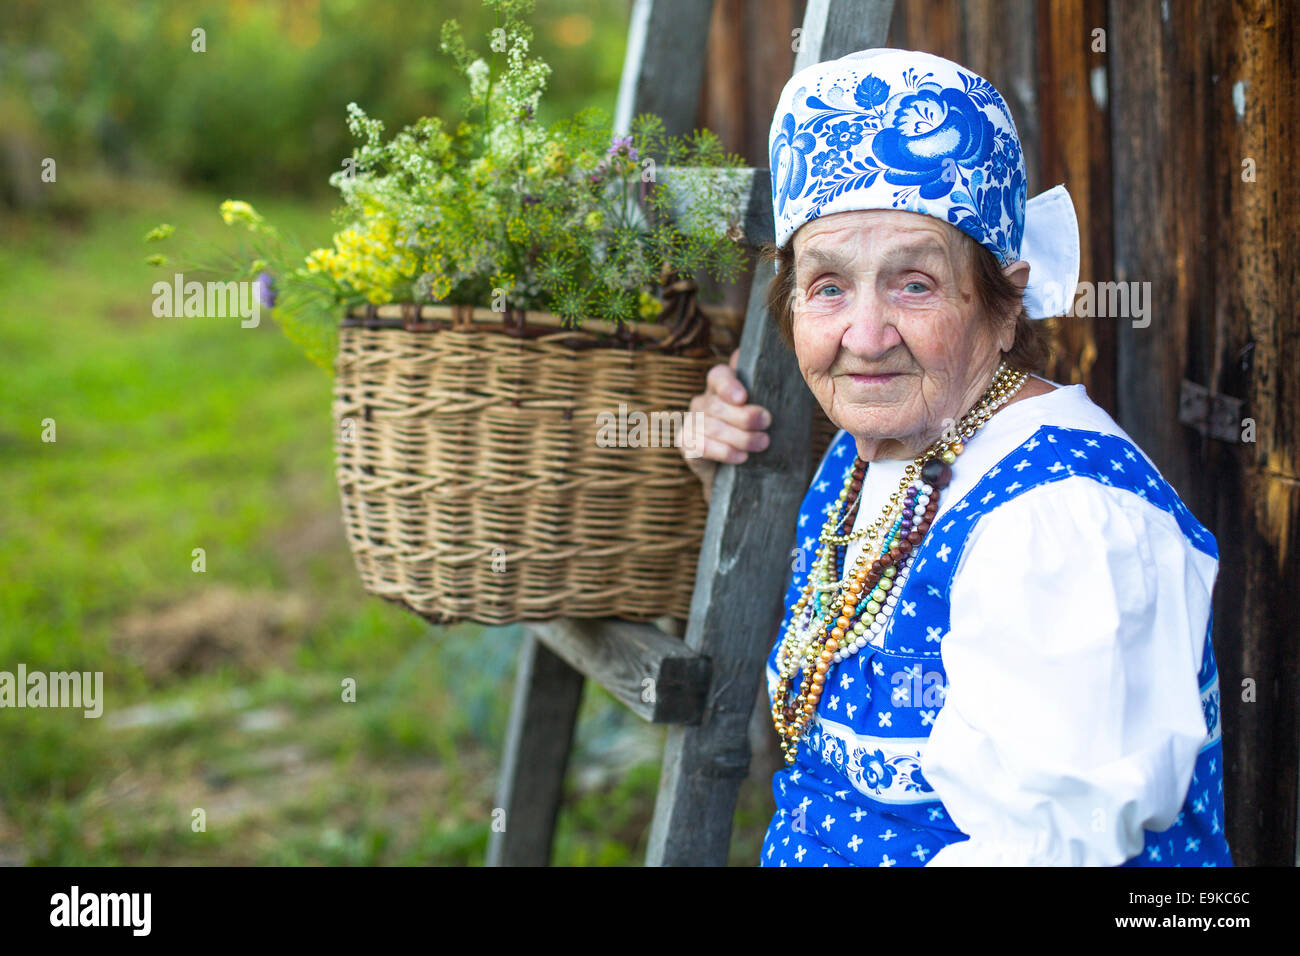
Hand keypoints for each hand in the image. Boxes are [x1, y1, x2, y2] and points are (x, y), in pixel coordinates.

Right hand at [681, 348, 772, 502]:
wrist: (741, 471)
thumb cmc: (757, 432)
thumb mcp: (765, 412)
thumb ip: (767, 391)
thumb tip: (778, 366)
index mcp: (720, 386)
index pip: (718, 376)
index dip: (729, 386)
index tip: (743, 398)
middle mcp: (703, 401)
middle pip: (717, 405)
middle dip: (744, 416)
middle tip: (767, 424)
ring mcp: (692, 422)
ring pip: (711, 427)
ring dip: (740, 437)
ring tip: (762, 443)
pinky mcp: (686, 443)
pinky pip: (701, 446)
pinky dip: (724, 452)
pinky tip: (742, 457)